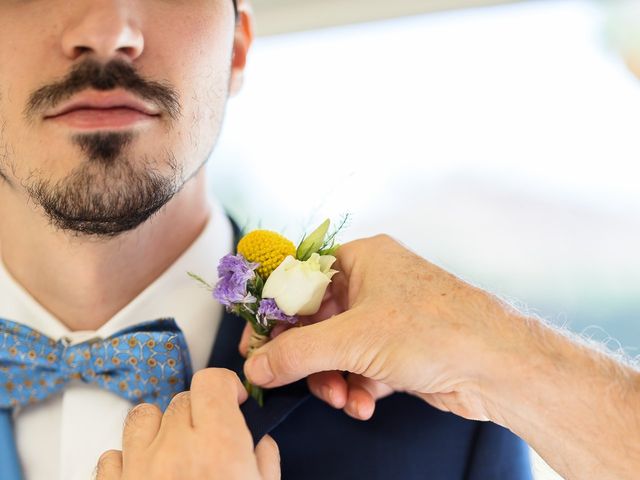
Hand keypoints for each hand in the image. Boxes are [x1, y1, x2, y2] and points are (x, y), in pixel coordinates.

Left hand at [95, 368, 279, 479]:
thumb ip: (264, 459)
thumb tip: (257, 442)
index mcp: (219, 447)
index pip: (212, 380)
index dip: (225, 385)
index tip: (231, 399)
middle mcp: (176, 451)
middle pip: (182, 399)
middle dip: (198, 412)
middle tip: (208, 438)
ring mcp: (140, 470)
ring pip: (142, 416)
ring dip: (159, 427)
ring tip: (172, 449)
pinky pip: (110, 456)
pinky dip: (127, 460)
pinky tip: (145, 474)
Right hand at [241, 235, 639, 479]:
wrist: (498, 366)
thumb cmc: (435, 330)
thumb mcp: (353, 339)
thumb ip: (296, 352)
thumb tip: (256, 365)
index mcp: (361, 258)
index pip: (298, 278)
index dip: (272, 310)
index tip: (252, 340)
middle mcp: (373, 283)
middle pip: (315, 318)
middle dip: (304, 355)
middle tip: (281, 377)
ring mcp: (387, 317)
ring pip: (336, 348)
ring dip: (330, 377)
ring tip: (339, 397)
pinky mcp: (399, 349)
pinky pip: (360, 366)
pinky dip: (356, 386)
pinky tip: (363, 403)